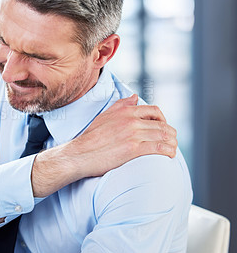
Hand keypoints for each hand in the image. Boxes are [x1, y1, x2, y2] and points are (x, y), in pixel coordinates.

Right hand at [31, 94, 176, 197]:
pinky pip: (158, 148)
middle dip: (171, 133)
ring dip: (173, 143)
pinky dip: (168, 152)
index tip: (163, 127)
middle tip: (172, 141)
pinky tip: (170, 156)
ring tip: (173, 149)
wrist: (79, 154)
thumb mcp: (105, 116)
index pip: (154, 111)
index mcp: (126, 111)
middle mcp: (131, 121)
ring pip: (163, 136)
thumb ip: (121, 105)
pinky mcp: (133, 149)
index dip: (163, 119)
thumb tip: (135, 97)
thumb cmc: (90, 137)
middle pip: (162, 124)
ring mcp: (133, 134)